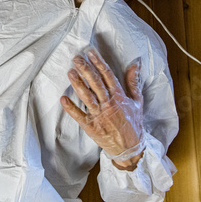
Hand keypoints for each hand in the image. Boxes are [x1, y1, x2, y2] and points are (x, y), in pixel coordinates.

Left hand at [61, 48, 144, 169]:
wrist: (130, 148)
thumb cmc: (133, 124)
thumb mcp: (137, 101)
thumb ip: (133, 82)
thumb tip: (135, 63)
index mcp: (120, 97)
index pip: (108, 75)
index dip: (99, 63)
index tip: (90, 53)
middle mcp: (108, 104)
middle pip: (95, 83)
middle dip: (85, 69)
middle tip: (76, 58)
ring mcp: (99, 115)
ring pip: (87, 96)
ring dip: (77, 84)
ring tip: (70, 72)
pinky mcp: (91, 127)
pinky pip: (79, 116)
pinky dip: (71, 108)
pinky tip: (63, 98)